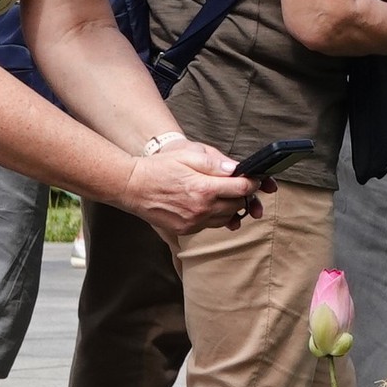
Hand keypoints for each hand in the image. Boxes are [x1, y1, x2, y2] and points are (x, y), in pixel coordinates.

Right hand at [118, 139, 259, 238]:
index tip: (254, 179)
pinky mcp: (185, 230)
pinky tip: (208, 205)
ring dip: (230, 208)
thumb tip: (236, 169)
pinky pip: (209, 225)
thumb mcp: (188, 156)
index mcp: (204, 189)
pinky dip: (214, 216)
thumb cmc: (159, 168)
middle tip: (240, 186)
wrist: (132, 187)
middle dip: (242, 195)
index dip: (251, 183)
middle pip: (236, 206)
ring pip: (225, 219)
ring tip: (224, 195)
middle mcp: (201, 210)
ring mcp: (193, 222)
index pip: (241, 189)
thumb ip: (214, 164)